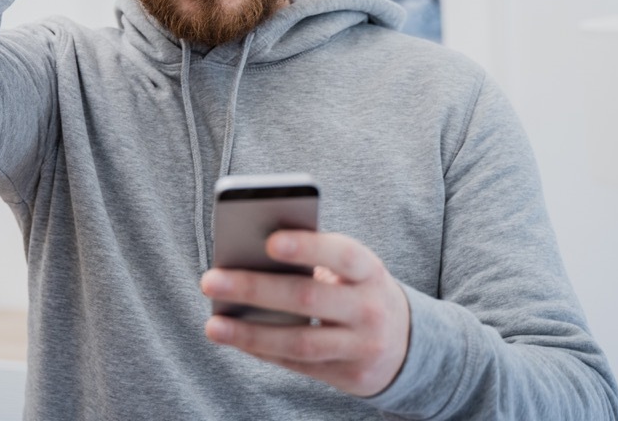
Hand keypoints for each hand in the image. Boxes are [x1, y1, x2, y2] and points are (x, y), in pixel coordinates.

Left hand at [200, 230, 410, 396]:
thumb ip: (313, 260)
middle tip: (210, 280)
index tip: (268, 241)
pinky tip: (233, 338)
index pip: (342, 254)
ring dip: (250, 333)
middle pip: (308, 298)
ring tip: (213, 324)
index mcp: (369, 270)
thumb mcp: (350, 269)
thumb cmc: (357, 289)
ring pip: (300, 341)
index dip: (308, 247)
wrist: (406, 342)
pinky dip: (261, 350)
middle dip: (255, 289)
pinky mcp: (348, 376)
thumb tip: (248, 258)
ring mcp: (361, 346)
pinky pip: (297, 364)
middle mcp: (370, 309)